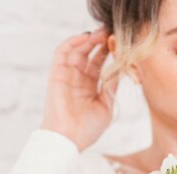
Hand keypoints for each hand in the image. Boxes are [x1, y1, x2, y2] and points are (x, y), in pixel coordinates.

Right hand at [41, 27, 117, 151]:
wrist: (69, 139)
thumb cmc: (87, 129)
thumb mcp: (106, 106)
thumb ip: (111, 88)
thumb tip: (119, 71)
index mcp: (90, 87)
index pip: (98, 64)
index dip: (107, 52)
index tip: (118, 43)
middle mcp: (78, 79)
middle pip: (88, 54)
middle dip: (99, 42)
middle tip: (111, 32)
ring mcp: (67, 76)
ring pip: (76, 51)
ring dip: (88, 40)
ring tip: (101, 33)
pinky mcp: (56, 74)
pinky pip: (62, 53)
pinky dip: (73, 43)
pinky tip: (86, 38)